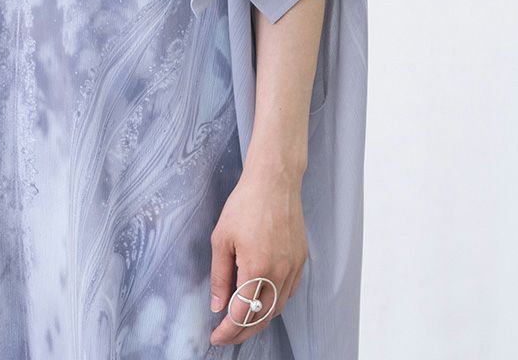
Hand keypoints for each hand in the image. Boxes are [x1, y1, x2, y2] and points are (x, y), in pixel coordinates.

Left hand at [209, 163, 307, 346]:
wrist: (274, 181)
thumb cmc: (245, 204)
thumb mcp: (222, 238)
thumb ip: (220, 276)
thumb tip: (218, 306)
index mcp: (257, 269)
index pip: (241, 315)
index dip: (227, 331)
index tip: (215, 337)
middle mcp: (280, 273)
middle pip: (262, 318)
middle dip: (243, 332)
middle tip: (227, 336)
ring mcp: (294, 267)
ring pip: (278, 308)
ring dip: (260, 320)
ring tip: (242, 323)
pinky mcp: (301, 259)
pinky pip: (288, 291)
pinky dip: (275, 302)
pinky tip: (262, 300)